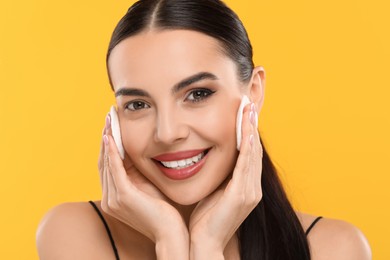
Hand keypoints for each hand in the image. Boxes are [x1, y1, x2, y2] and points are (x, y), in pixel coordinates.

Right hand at [98, 114, 188, 258]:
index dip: (108, 143)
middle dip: (106, 136)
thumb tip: (137, 151)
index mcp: (114, 195)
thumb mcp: (148, 187)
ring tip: (110, 120)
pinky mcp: (124, 197)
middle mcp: (109, 198)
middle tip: (109, 115)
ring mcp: (114, 199)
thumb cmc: (164, 210)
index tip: (112, 123)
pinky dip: (111, 152)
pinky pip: (115, 170)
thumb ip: (138, 172)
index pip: (108, 164)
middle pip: (103, 161)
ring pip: (107, 162)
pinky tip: (111, 137)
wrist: (170, 233)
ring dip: (107, 139)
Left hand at [189, 103, 262, 258]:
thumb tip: (212, 159)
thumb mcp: (214, 192)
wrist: (204, 243)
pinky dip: (247, 149)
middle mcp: (253, 188)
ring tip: (249, 112)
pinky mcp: (241, 196)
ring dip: (251, 132)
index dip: (248, 133)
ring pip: (253, 155)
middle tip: (249, 105)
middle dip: (252, 127)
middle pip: (255, 151)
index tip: (244, 114)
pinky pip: (246, 167)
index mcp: (246, 187)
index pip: (249, 154)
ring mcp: (249, 192)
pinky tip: (246, 133)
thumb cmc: (206, 219)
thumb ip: (219, 176)